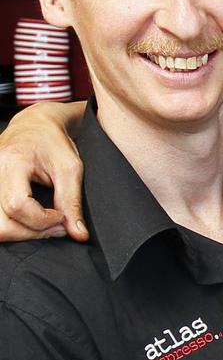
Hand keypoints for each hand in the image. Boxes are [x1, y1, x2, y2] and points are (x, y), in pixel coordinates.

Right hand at [0, 101, 87, 241]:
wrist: (34, 125)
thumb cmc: (53, 142)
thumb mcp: (70, 168)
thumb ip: (72, 201)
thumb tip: (78, 234)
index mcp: (11, 162)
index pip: (18, 205)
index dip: (42, 219)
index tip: (62, 217)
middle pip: (0, 223)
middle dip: (31, 232)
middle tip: (56, 226)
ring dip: (21, 232)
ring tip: (45, 223)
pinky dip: (13, 225)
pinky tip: (31, 219)